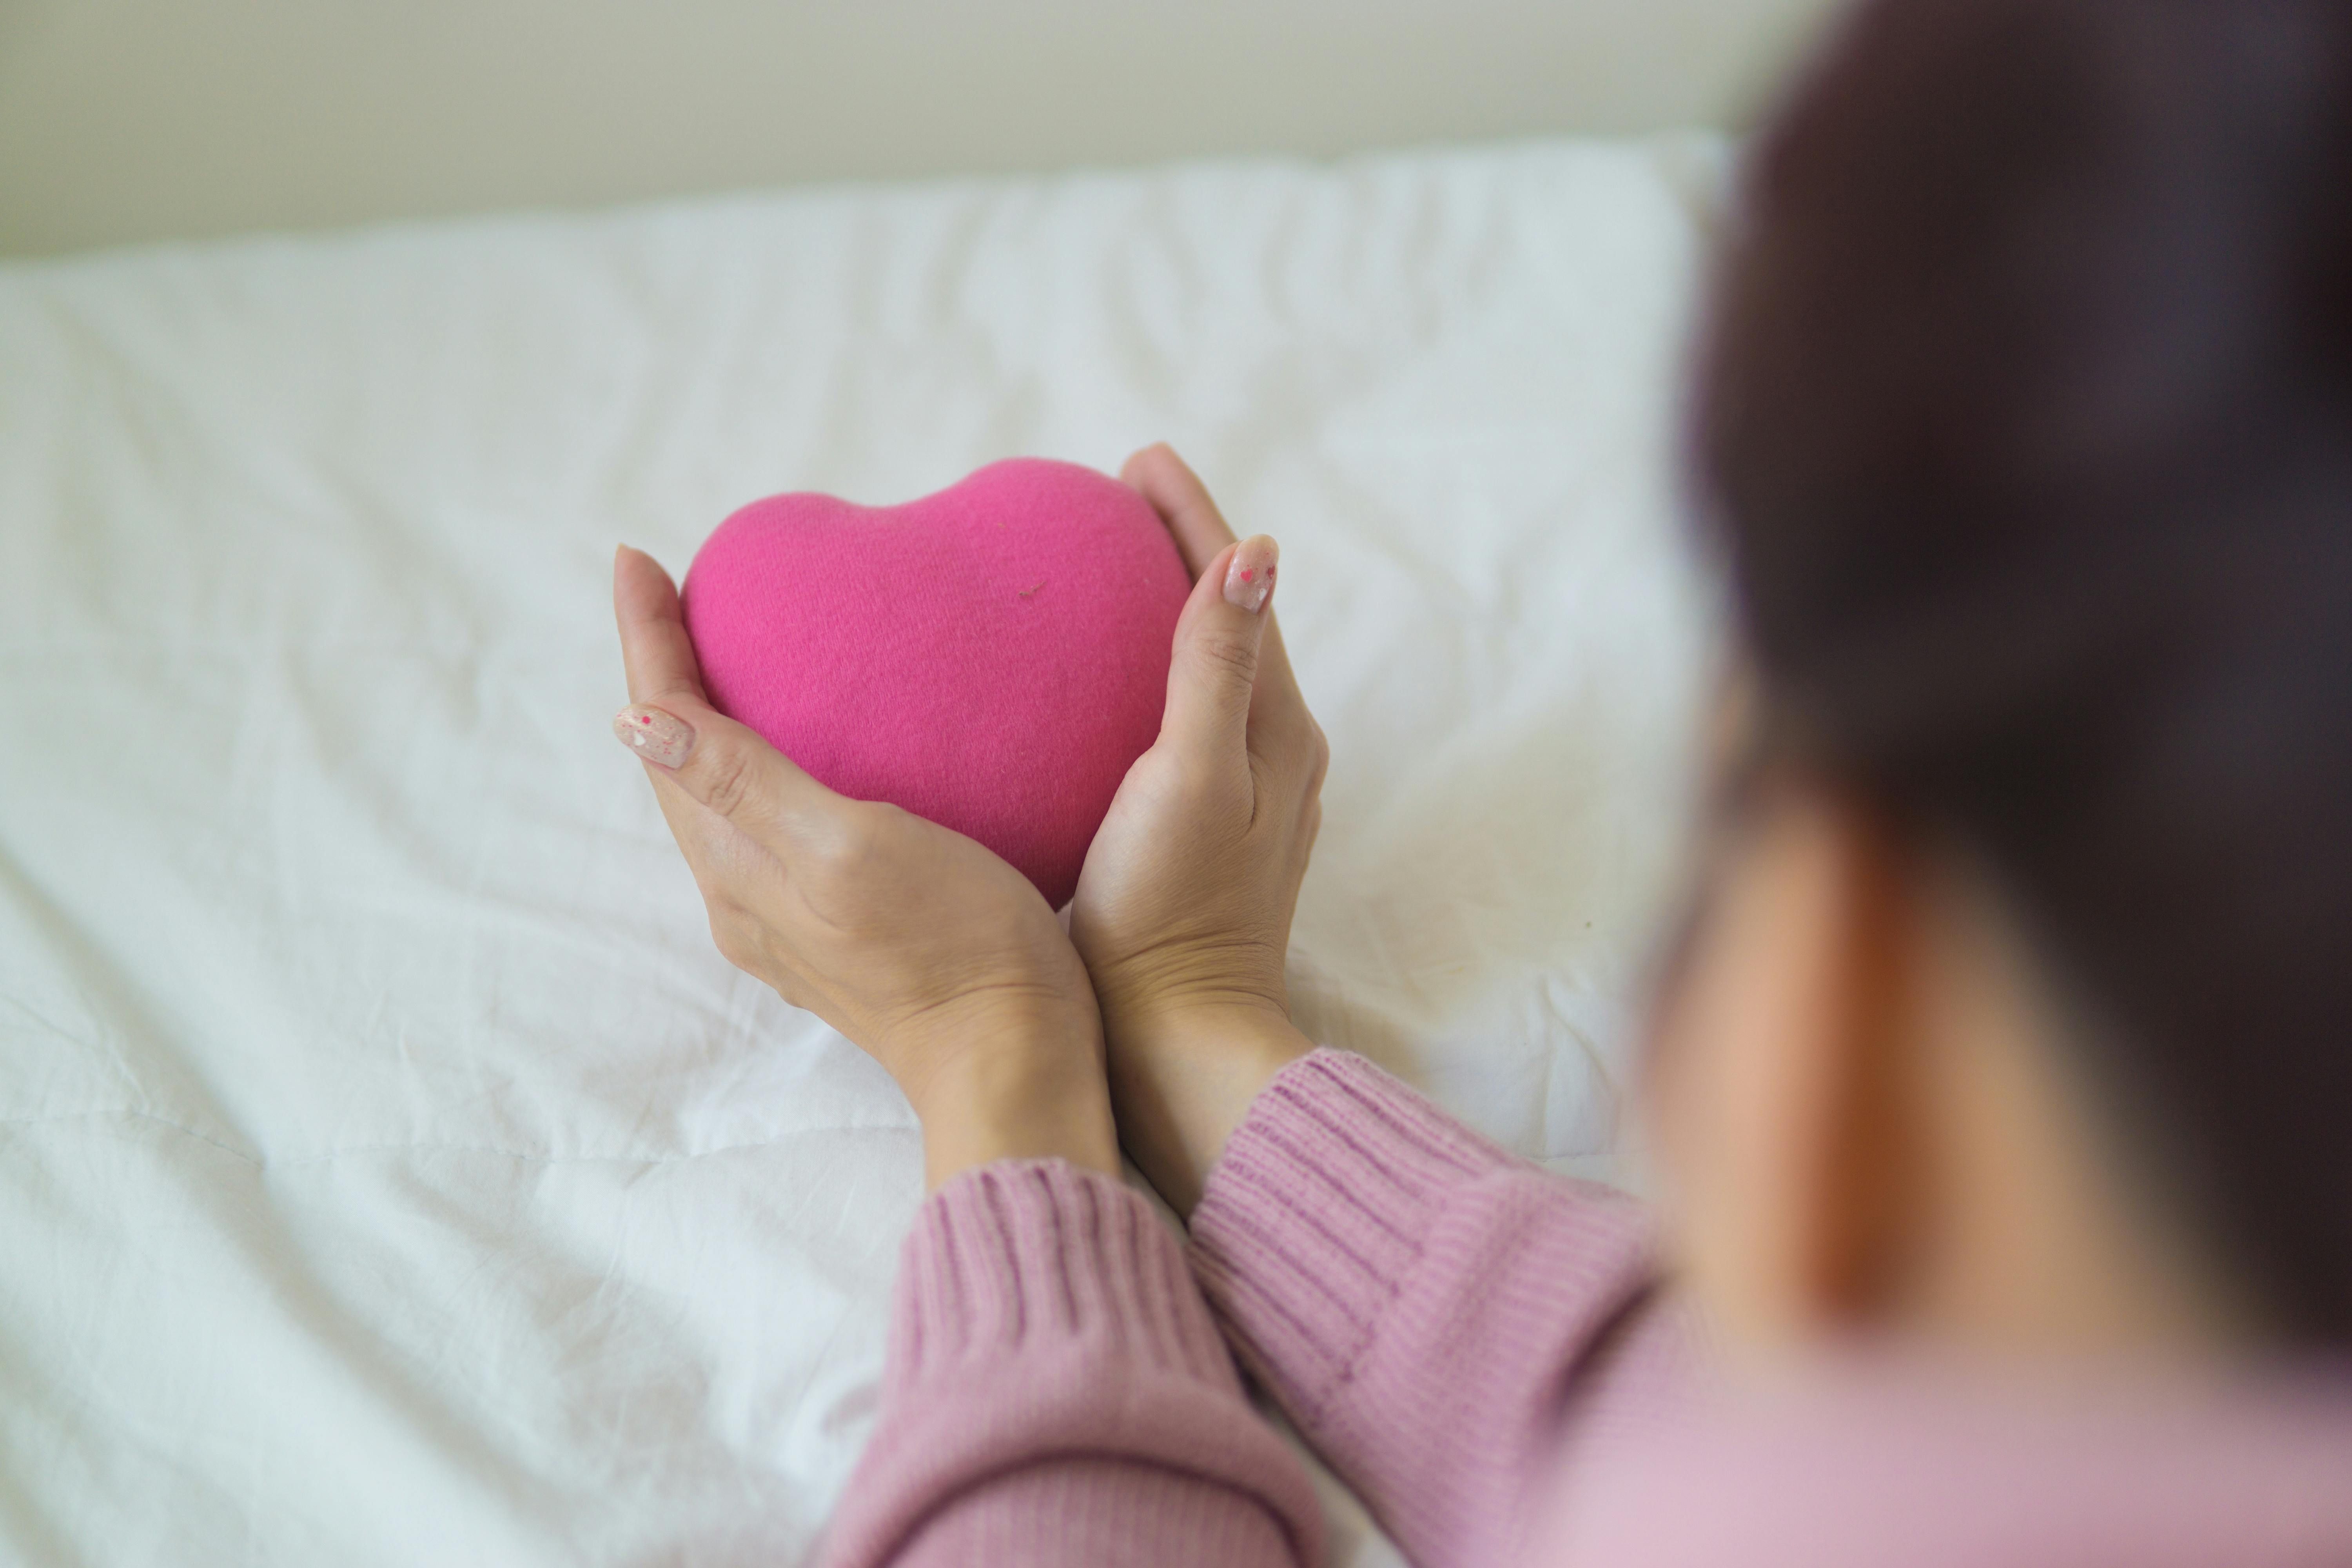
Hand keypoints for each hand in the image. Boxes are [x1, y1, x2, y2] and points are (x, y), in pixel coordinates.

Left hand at [610, 545, 1117, 1188]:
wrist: (1015, 1061)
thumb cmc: (951, 944)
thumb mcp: (846, 848)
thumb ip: (744, 782)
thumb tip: (635, 719)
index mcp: (737, 864)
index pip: (664, 730)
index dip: (647, 640)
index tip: (635, 557)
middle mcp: (746, 894)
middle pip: (680, 761)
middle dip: (664, 671)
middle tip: (672, 591)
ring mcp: (791, 918)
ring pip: (720, 798)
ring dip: (707, 721)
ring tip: (724, 655)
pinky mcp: (841, 931)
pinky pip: (770, 827)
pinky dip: (761, 766)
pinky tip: (806, 752)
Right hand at [1070, 446, 1328, 1212]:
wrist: (1174, 1033)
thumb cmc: (1170, 910)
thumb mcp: (1192, 776)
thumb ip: (1216, 665)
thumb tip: (1255, 553)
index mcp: (1275, 726)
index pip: (1238, 588)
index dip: (1191, 517)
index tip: (1140, 459)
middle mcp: (1274, 750)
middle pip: (1231, 617)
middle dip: (1183, 549)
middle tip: (1120, 498)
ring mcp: (1245, 792)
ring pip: (1211, 667)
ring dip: (1170, 608)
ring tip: (1112, 567)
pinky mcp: (1207, 828)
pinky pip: (1186, 718)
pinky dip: (1153, 674)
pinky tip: (1106, 683)